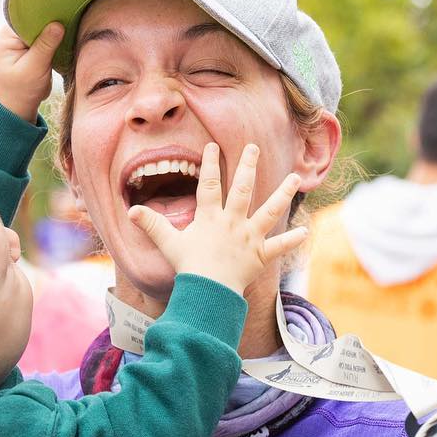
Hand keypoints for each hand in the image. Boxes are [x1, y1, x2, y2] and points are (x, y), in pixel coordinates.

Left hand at [0, 21, 62, 122]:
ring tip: (60, 39)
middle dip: (46, 28)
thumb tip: (58, 24)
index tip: (60, 19)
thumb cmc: (23, 92)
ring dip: (47, 36)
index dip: (43, 19)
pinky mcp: (21, 50)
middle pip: (29, 24)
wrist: (16, 110)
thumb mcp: (35, 69)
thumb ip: (45, 46)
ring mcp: (11, 44)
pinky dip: (46, 42)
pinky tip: (55, 45)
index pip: (24, 21)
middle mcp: (3, 38)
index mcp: (1, 41)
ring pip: (34, 31)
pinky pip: (36, 39)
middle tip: (64, 28)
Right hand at [127, 142, 306, 294]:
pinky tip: (305, 230)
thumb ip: (151, 224)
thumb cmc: (188, 266)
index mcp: (211, 217)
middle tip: (253, 146)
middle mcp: (233, 222)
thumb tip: (131, 211)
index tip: (214, 145)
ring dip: (282, 193)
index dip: (211, 164)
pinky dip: (292, 240)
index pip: (210, 184)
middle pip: (243, 189)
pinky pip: (279, 247)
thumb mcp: (167, 243)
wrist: (209, 290)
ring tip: (293, 177)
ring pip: (269, 211)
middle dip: (248, 165)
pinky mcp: (260, 255)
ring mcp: (249, 237)